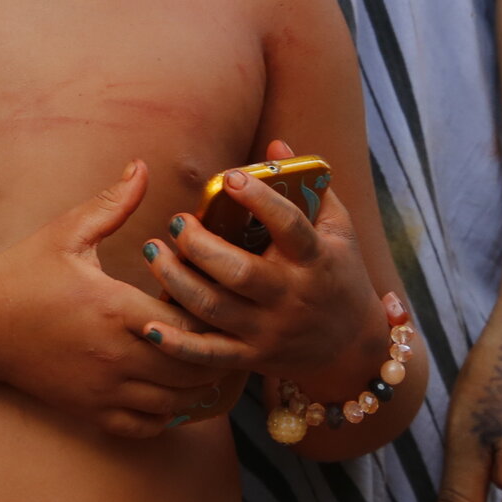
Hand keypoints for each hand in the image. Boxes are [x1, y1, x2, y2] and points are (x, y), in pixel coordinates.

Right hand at [0, 159, 244, 438]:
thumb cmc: (22, 274)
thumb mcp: (66, 232)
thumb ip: (111, 202)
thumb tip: (142, 167)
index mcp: (115, 308)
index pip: (189, 321)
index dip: (208, 311)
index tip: (207, 295)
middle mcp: (115, 355)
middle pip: (193, 367)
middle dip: (213, 349)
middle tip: (218, 329)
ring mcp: (104, 389)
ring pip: (177, 403)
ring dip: (196, 384)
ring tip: (200, 358)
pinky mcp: (91, 411)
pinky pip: (148, 426)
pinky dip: (167, 413)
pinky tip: (167, 388)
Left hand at [141, 141, 382, 378]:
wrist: (351, 350)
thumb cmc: (339, 274)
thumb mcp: (337, 229)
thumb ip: (310, 186)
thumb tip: (276, 143)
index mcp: (316, 260)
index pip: (291, 226)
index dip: (261, 200)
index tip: (231, 176)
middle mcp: (291, 297)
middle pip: (240, 272)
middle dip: (200, 245)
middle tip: (176, 221)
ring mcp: (270, 331)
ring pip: (215, 309)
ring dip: (177, 281)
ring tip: (153, 251)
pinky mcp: (252, 358)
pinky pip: (209, 355)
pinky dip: (177, 345)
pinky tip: (149, 324)